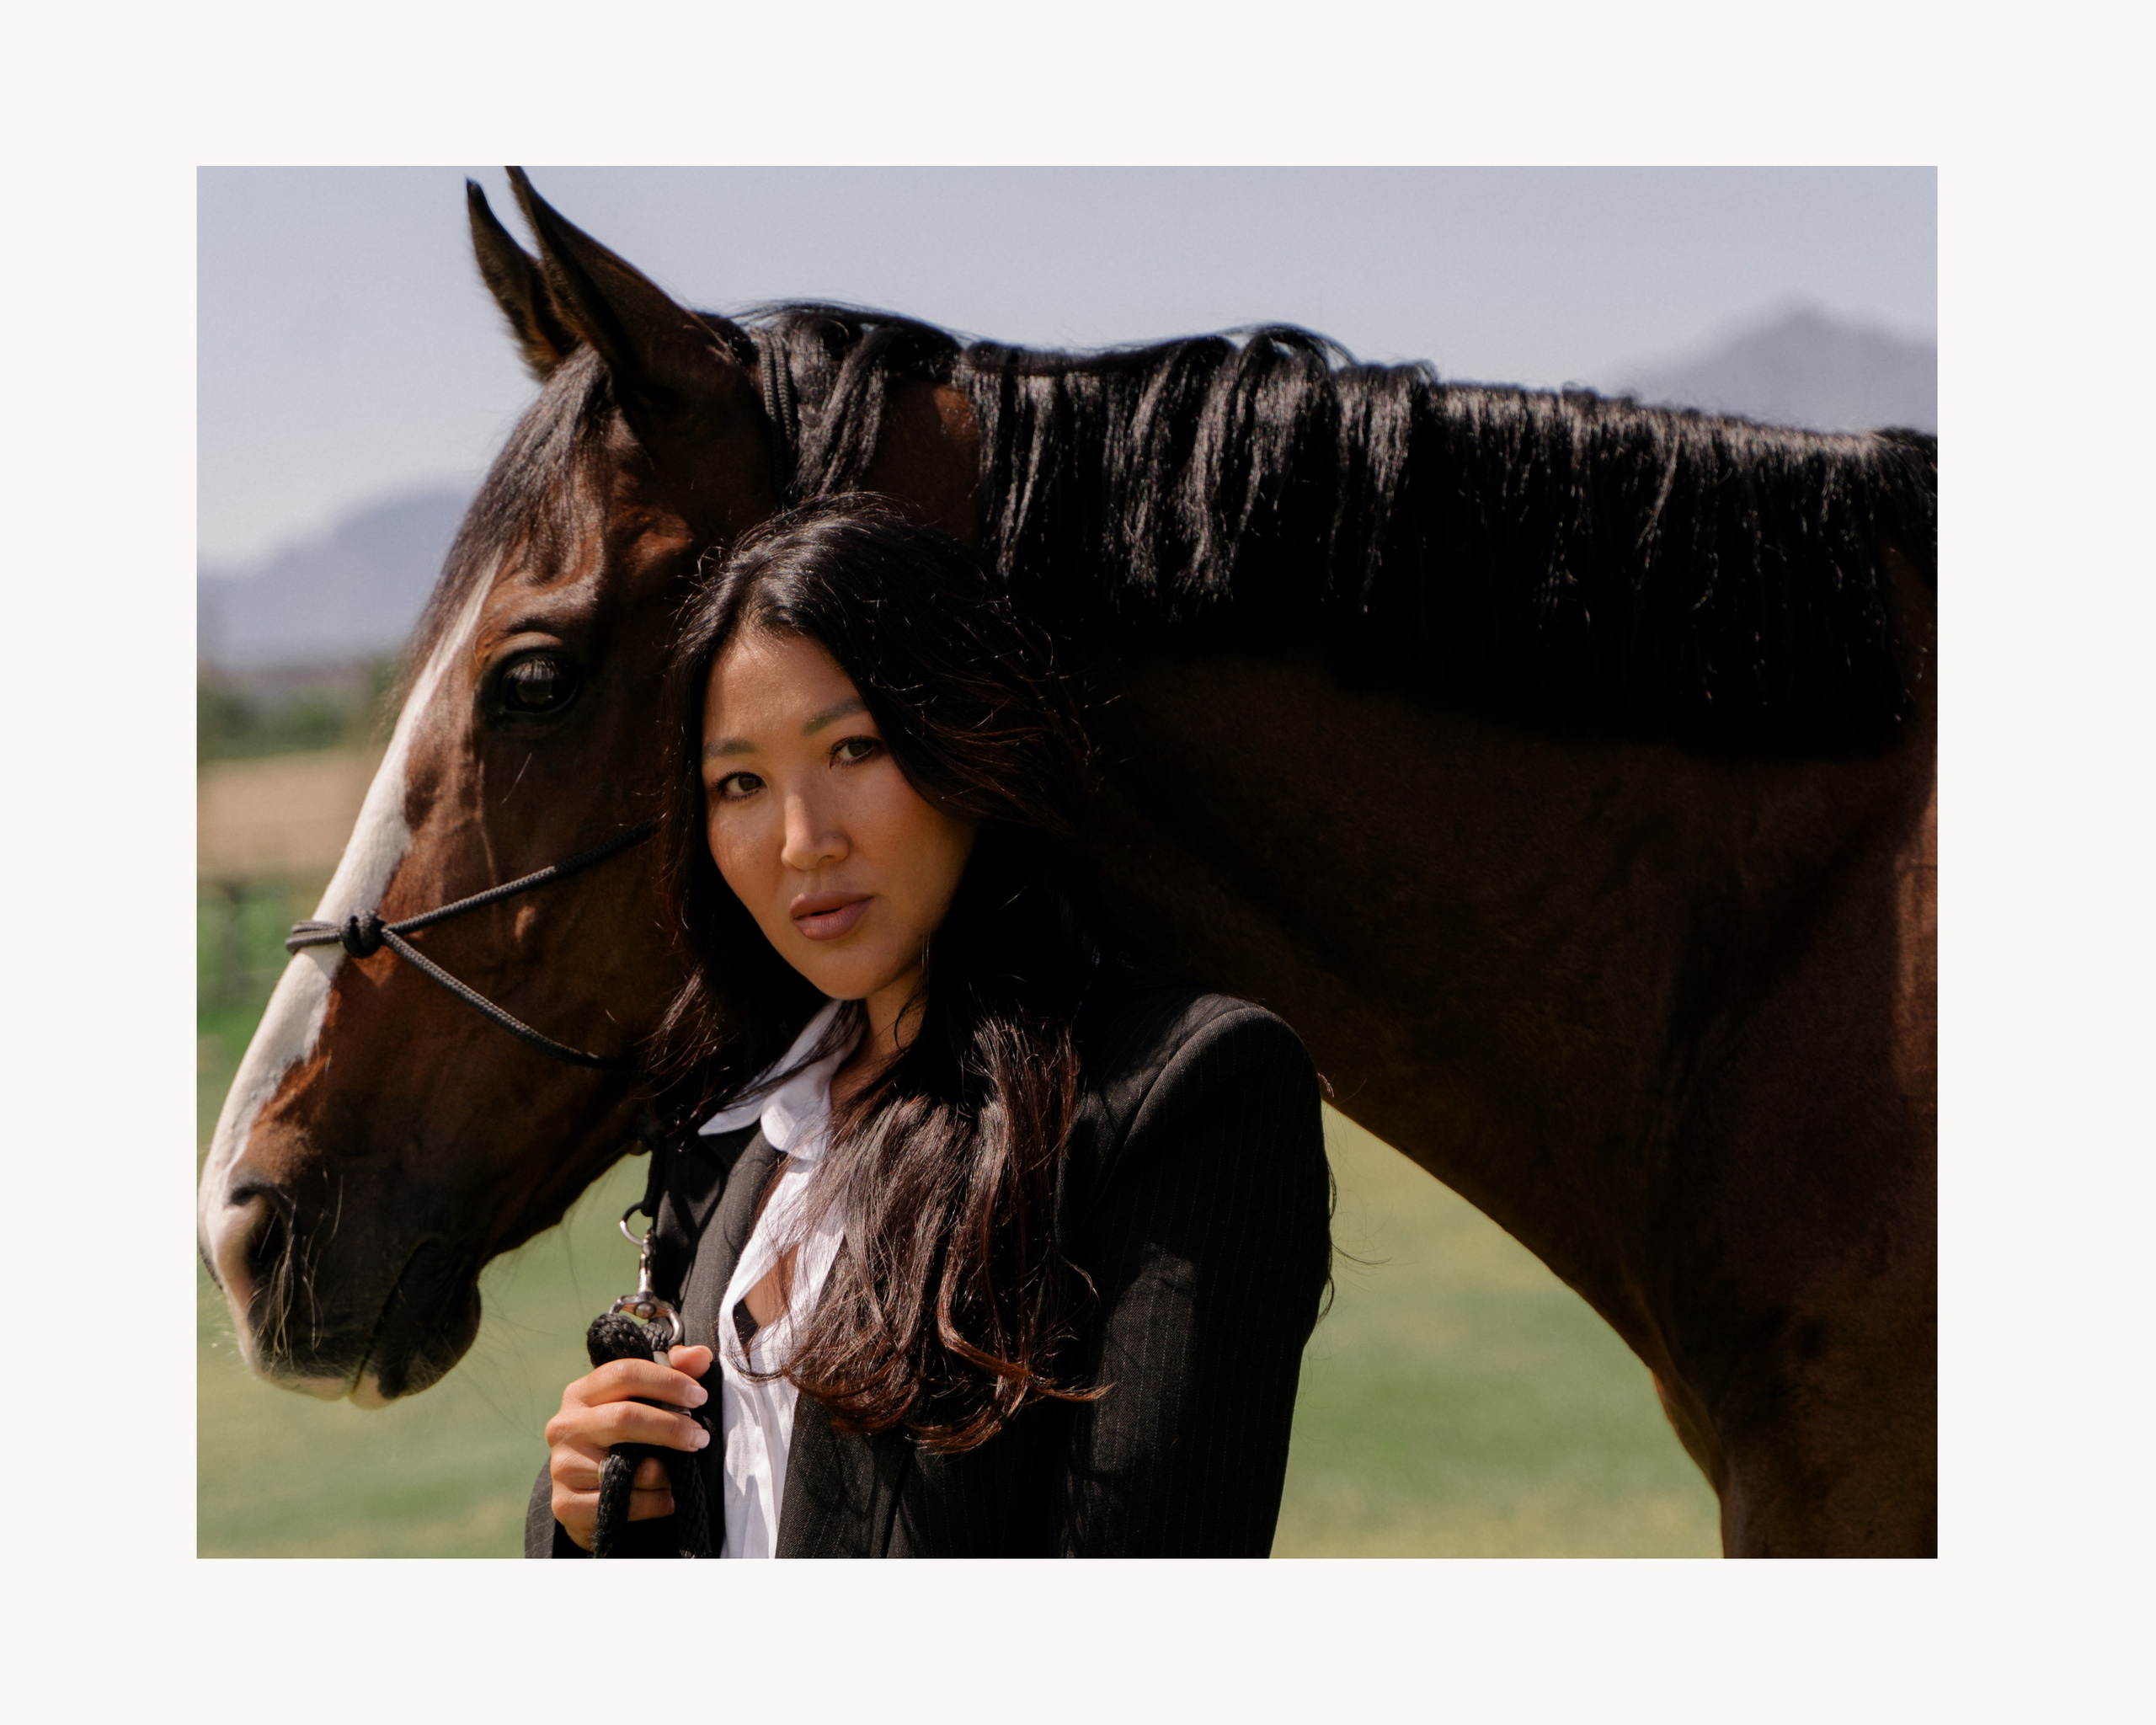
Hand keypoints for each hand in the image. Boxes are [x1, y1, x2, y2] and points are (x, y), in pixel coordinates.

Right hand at [545, 1344, 713, 1550]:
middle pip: (625, 1417)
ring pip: (627, 1467)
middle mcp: (565, 1426)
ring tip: (681, 1474)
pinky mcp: (566, 1504)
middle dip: (671, 1427)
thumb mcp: (640, 1403)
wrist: (586, 1497)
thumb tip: (701, 1355)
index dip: (667, 1381)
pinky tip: (667, 1499)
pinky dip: (654, 1503)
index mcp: (581, 1393)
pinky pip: (622, 1503)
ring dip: (665, 1473)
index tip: (699, 1397)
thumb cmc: (620, 1440)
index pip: (625, 1373)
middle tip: (700, 1438)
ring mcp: (562, 1466)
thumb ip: (671, 1373)